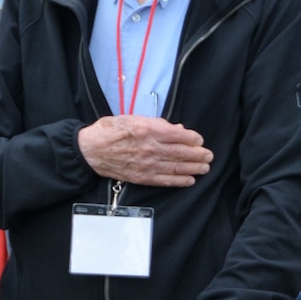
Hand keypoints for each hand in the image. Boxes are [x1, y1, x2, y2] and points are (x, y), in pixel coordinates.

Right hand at [78, 116, 211, 186]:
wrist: (90, 150)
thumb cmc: (111, 130)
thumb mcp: (134, 118)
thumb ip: (158, 124)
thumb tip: (178, 129)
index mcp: (148, 130)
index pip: (178, 135)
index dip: (193, 139)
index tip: (200, 140)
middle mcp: (150, 148)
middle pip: (181, 153)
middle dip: (198, 155)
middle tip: (209, 156)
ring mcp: (146, 164)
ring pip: (176, 167)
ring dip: (193, 168)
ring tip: (205, 168)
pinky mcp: (141, 177)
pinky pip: (164, 180)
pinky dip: (179, 181)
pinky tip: (190, 180)